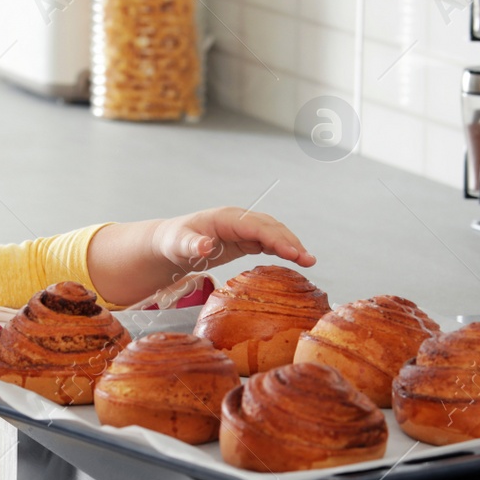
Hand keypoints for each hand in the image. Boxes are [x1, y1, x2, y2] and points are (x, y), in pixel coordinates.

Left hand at [152, 207, 314, 273]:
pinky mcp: (244, 240)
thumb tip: (205, 246)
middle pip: (271, 228)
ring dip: (291, 246)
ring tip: (309, 261)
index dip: (276, 238)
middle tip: (308, 260)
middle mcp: (238, 220)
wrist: (171, 243)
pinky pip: (268, 242)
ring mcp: (243, 229)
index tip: (292, 252)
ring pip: (273, 234)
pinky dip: (283, 249)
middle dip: (291, 242)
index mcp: (226, 218)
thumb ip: (191, 245)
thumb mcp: (178, 244)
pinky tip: (295, 260)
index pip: (257, 226)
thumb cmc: (173, 242)